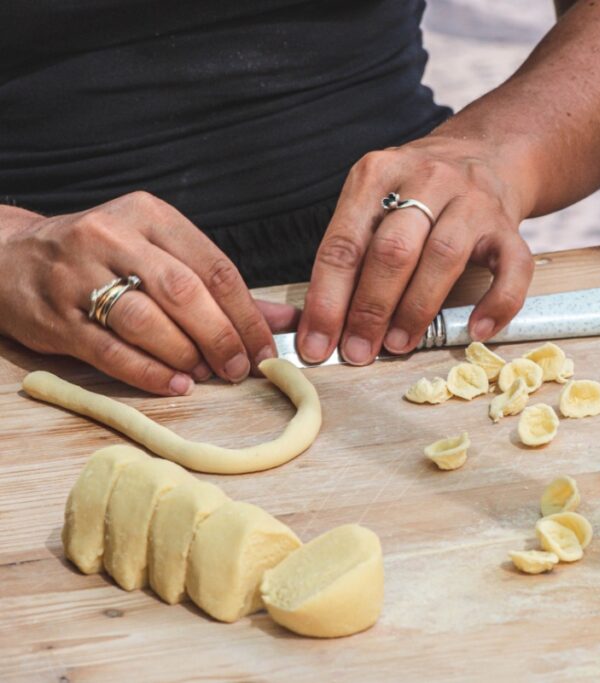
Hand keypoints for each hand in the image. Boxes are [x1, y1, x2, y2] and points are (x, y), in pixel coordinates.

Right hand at [0, 193, 297, 394]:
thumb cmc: (103, 258)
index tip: (266, 348)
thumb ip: (222, 288)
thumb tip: (287, 320)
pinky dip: (148, 373)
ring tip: (206, 375)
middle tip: (239, 368)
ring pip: (146, 319)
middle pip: (183, 292)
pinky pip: (109, 350)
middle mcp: (112, 237)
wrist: (10, 257)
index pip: (213, 266)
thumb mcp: (159, 253)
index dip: (247, 313)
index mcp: (149, 215)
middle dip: (221, 336)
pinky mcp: (54, 315)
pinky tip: (174, 385)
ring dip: (185, 354)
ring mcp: (78, 275)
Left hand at [297, 135, 534, 363]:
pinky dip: (496, 303)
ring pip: (443, 257)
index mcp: (377, 174)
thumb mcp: (375, 198)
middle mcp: (426, 180)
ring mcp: (472, 201)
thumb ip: (353, 250)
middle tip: (358, 351)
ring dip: (417, 309)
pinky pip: (510, 268)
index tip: (317, 344)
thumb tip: (325, 324)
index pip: (343, 244)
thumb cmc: (418, 190)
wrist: (485, 152)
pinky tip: (477, 330)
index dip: (327, 301)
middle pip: (392, 250)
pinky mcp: (508, 226)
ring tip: (400, 345)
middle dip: (370, 309)